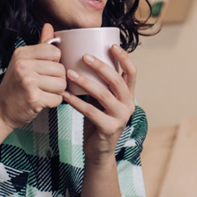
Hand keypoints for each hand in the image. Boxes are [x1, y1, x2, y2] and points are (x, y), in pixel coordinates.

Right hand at [0, 23, 66, 129]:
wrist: (0, 110)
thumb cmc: (14, 86)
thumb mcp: (23, 62)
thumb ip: (40, 45)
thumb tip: (49, 26)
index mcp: (22, 53)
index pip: (55, 51)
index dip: (54, 63)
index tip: (43, 70)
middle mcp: (23, 65)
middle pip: (61, 69)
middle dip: (56, 80)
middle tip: (42, 85)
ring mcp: (28, 82)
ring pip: (62, 84)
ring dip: (56, 92)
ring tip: (42, 92)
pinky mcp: (34, 98)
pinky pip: (58, 99)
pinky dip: (52, 103)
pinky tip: (40, 101)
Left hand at [62, 44, 137, 158]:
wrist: (98, 150)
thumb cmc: (97, 120)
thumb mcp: (101, 100)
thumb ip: (98, 84)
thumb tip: (82, 59)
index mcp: (128, 95)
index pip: (132, 73)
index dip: (124, 58)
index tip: (111, 45)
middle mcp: (128, 105)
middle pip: (117, 81)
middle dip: (101, 66)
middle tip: (84, 56)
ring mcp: (120, 118)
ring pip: (104, 95)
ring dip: (85, 82)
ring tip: (69, 73)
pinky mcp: (109, 128)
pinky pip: (91, 112)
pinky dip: (76, 102)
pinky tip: (65, 95)